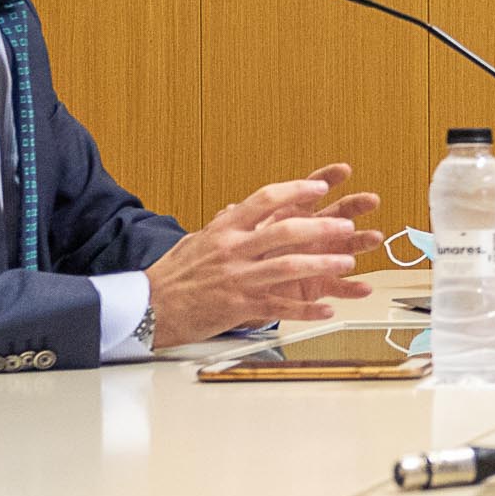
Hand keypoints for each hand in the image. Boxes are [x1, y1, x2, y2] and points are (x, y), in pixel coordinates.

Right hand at [146, 164, 381, 345]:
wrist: (147, 308)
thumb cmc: (173, 275)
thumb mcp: (198, 239)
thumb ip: (226, 225)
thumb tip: (240, 211)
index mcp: (224, 229)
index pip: (265, 200)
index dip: (296, 191)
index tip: (319, 186)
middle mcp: (233, 250)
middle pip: (284, 231)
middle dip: (321, 228)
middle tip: (345, 225)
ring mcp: (237, 279)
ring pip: (288, 267)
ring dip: (322, 264)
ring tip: (347, 262)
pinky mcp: (239, 306)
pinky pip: (280, 307)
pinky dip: (306, 309)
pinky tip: (327, 308)